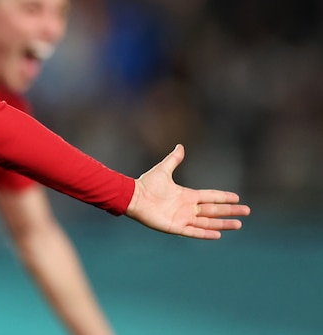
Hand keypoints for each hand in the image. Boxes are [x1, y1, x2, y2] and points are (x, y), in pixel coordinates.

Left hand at [125, 144, 250, 238]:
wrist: (133, 196)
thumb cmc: (146, 184)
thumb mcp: (163, 169)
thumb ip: (173, 159)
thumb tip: (180, 146)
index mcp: (186, 195)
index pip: (210, 196)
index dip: (223, 197)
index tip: (237, 197)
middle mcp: (187, 208)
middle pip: (213, 210)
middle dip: (230, 211)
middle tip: (246, 211)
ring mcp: (182, 218)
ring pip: (208, 222)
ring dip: (223, 224)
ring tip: (239, 224)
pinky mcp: (175, 227)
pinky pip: (194, 232)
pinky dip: (206, 233)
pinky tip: (218, 234)